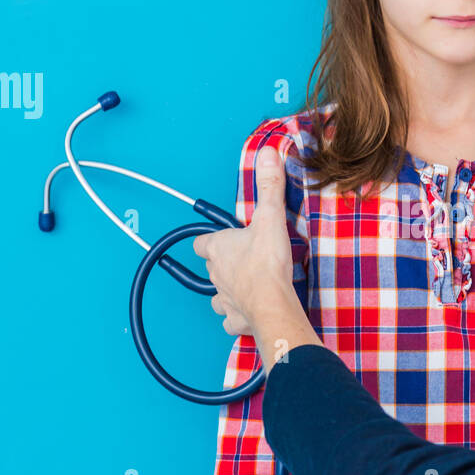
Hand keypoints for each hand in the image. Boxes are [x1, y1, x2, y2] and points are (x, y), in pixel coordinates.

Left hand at [192, 144, 309, 350]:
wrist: (273, 303)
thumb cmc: (267, 263)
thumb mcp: (270, 216)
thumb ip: (269, 185)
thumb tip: (267, 154)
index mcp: (218, 249)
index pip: (201, 242)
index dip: (209, 239)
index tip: (218, 237)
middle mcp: (216, 274)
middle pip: (210, 268)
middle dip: (223, 264)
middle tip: (243, 258)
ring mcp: (224, 299)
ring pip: (216, 296)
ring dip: (226, 292)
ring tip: (242, 287)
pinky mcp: (236, 320)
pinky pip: (230, 321)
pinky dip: (236, 318)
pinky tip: (247, 314)